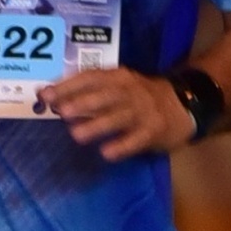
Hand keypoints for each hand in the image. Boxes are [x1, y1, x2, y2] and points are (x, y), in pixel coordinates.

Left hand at [40, 66, 193, 162]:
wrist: (184, 103)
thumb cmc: (140, 97)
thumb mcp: (118, 86)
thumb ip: (88, 92)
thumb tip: (51, 98)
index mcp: (118, 77)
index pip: (91, 77)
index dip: (68, 85)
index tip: (46, 94)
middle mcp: (130, 90)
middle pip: (105, 95)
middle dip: (83, 102)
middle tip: (62, 112)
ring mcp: (144, 110)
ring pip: (120, 116)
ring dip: (98, 125)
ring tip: (76, 135)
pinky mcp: (154, 130)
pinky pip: (137, 139)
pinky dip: (122, 145)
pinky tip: (107, 153)